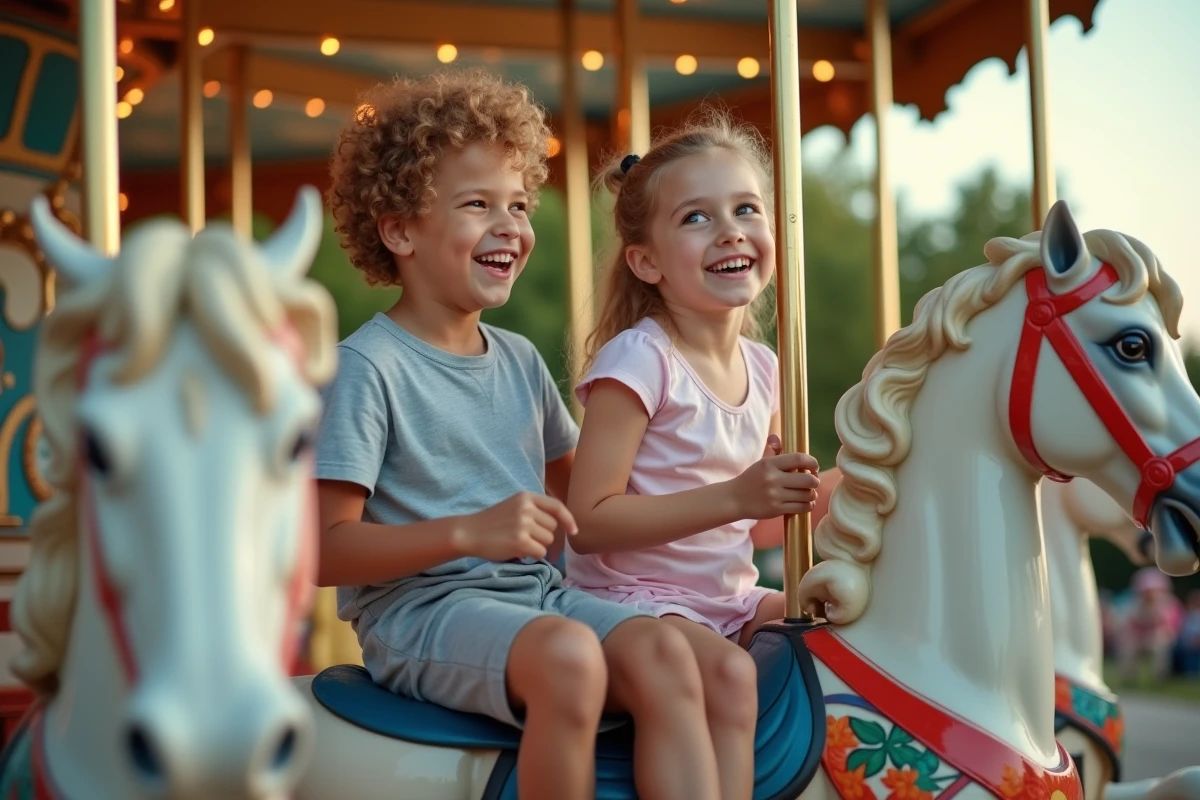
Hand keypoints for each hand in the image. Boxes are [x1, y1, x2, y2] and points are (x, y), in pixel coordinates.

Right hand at [456, 491, 577, 561]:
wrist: (468, 532)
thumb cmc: (492, 523)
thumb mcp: (513, 507)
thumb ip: (534, 511)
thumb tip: (561, 526)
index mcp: (526, 497)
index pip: (556, 506)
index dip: (568, 519)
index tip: (573, 531)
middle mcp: (526, 508)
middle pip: (553, 527)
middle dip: (545, 537)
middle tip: (530, 541)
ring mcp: (523, 524)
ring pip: (548, 541)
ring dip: (538, 547)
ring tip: (520, 544)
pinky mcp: (520, 541)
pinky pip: (540, 553)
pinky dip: (533, 556)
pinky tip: (518, 552)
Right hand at [729, 434, 819, 519]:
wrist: (734, 499)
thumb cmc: (751, 480)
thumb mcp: (761, 463)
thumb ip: (773, 452)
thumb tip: (776, 438)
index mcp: (770, 464)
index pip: (799, 459)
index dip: (812, 462)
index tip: (815, 466)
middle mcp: (773, 479)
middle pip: (808, 479)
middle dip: (815, 481)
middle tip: (812, 482)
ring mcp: (775, 495)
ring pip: (807, 495)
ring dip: (812, 494)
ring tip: (809, 493)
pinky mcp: (776, 509)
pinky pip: (801, 508)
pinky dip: (808, 505)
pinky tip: (806, 503)